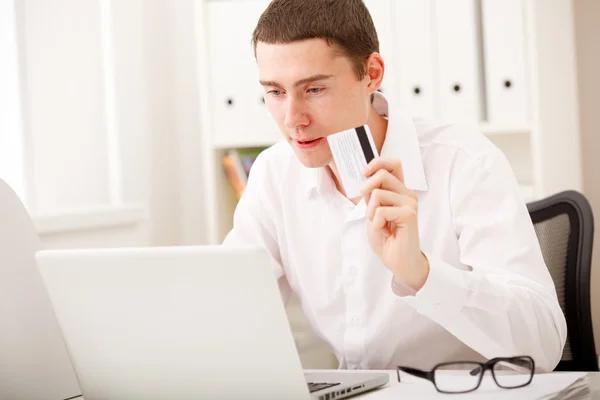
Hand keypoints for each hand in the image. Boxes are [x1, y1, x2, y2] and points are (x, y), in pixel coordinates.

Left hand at [361, 158, 428, 289]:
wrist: (397, 260)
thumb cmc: (386, 237)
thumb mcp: (372, 210)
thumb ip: (372, 193)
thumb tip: (366, 174)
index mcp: (399, 190)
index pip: (393, 164)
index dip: (377, 163)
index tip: (365, 173)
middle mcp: (407, 193)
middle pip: (382, 174)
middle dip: (367, 192)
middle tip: (371, 211)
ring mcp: (410, 203)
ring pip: (378, 194)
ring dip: (371, 212)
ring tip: (380, 224)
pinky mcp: (409, 214)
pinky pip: (381, 210)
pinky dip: (376, 222)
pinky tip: (385, 230)